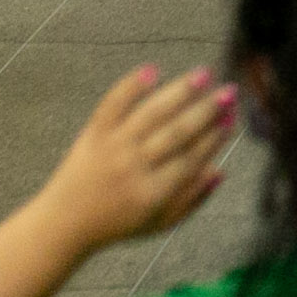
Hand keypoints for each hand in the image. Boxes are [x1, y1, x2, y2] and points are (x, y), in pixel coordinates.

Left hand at [30, 64, 236, 251]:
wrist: (64, 223)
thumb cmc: (117, 225)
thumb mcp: (159, 224)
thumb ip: (191, 200)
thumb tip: (220, 170)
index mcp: (153, 193)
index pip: (191, 159)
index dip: (215, 137)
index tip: (232, 119)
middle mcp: (134, 167)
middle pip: (177, 133)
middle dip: (206, 111)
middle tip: (229, 92)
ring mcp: (113, 147)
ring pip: (151, 113)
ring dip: (180, 91)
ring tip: (204, 74)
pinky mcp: (93, 134)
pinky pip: (113, 105)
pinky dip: (131, 86)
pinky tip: (152, 71)